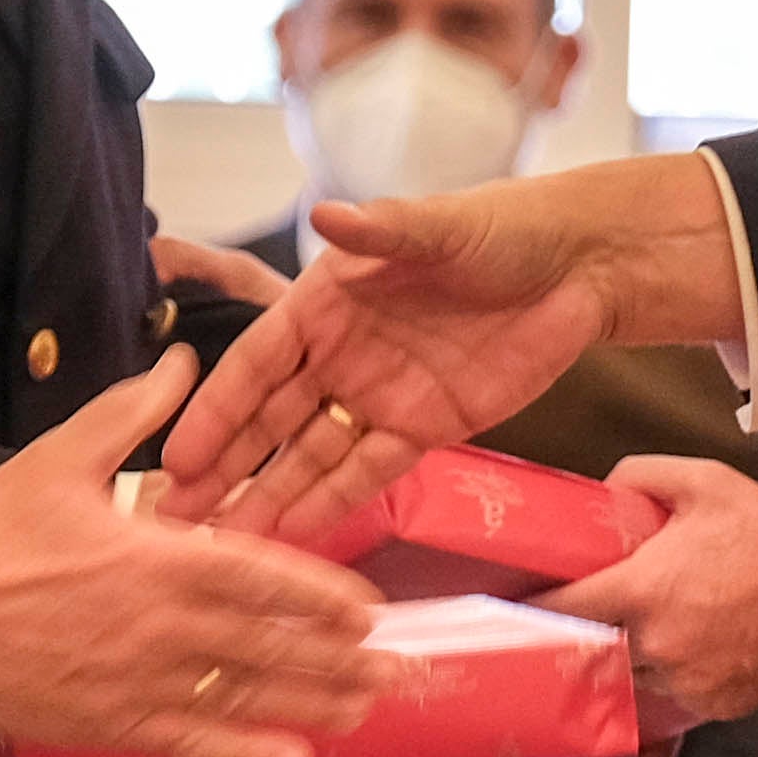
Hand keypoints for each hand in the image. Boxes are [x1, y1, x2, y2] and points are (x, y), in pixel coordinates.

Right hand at [0, 348, 380, 756]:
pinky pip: (190, 743)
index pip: (263, 576)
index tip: (367, 609)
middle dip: (338, 660)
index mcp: (158, 555)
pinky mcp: (108, 724)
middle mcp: (163, 624)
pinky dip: (244, 755)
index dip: (320, 596)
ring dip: (310, 706)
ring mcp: (139, 680)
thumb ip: (131, 412)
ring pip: (244, 696)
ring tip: (364, 711)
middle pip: (271, 645)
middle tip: (396, 671)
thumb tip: (180, 361)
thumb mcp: (62, 456)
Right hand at [169, 156, 748, 529]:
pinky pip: (370, 472)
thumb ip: (384, 231)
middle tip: (176, 519)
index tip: (175, 456)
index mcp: (328, 300)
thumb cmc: (504, 231)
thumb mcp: (443, 229)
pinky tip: (295, 536)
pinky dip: (333, 503)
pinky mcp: (426, 428)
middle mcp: (342, 352)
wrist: (582, 269)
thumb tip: (327, 212)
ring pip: (313, 455)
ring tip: (224, 543)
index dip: (215, 409)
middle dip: (225, 467)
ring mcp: (381, 394)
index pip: (257, 363)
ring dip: (270, 496)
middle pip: (271, 419)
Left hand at [538, 459, 757, 724]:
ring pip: (633, 679)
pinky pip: (675, 697)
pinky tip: (693, 648)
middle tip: (583, 622)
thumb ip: (644, 475)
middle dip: (586, 638)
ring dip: (632, 659)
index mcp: (641, 592)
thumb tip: (607, 488)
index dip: (530, 611)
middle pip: (592, 653)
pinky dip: (674, 677)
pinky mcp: (715, 706)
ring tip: (652, 630)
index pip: (561, 612)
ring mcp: (685, 683)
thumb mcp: (706, 482)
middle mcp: (655, 646)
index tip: (510, 609)